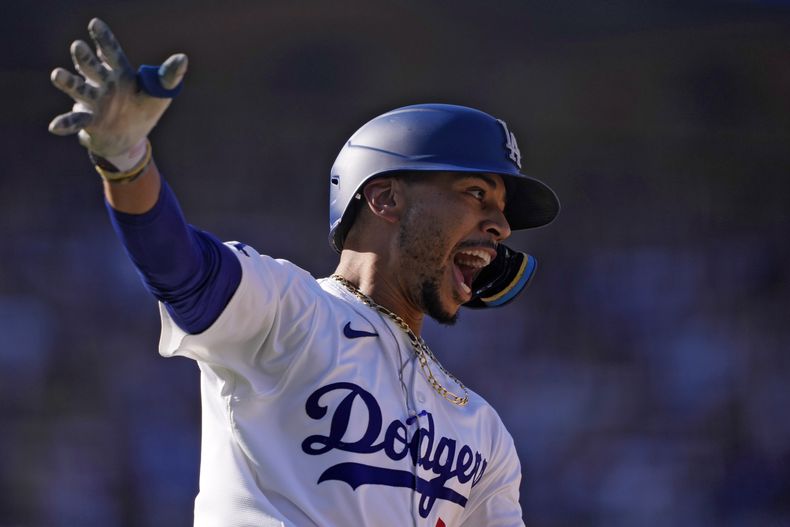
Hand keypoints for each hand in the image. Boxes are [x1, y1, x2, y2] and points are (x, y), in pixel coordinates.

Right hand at [48, 18, 187, 161]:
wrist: (129, 138)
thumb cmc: (142, 109)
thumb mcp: (159, 94)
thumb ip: (168, 77)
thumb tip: (183, 58)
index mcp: (120, 73)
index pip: (111, 53)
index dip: (103, 38)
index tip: (95, 23)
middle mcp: (103, 83)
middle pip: (92, 67)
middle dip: (85, 58)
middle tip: (78, 46)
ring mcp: (93, 101)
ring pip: (79, 89)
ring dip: (68, 83)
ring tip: (57, 75)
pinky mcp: (89, 121)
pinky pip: (75, 121)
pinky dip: (65, 123)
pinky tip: (55, 127)